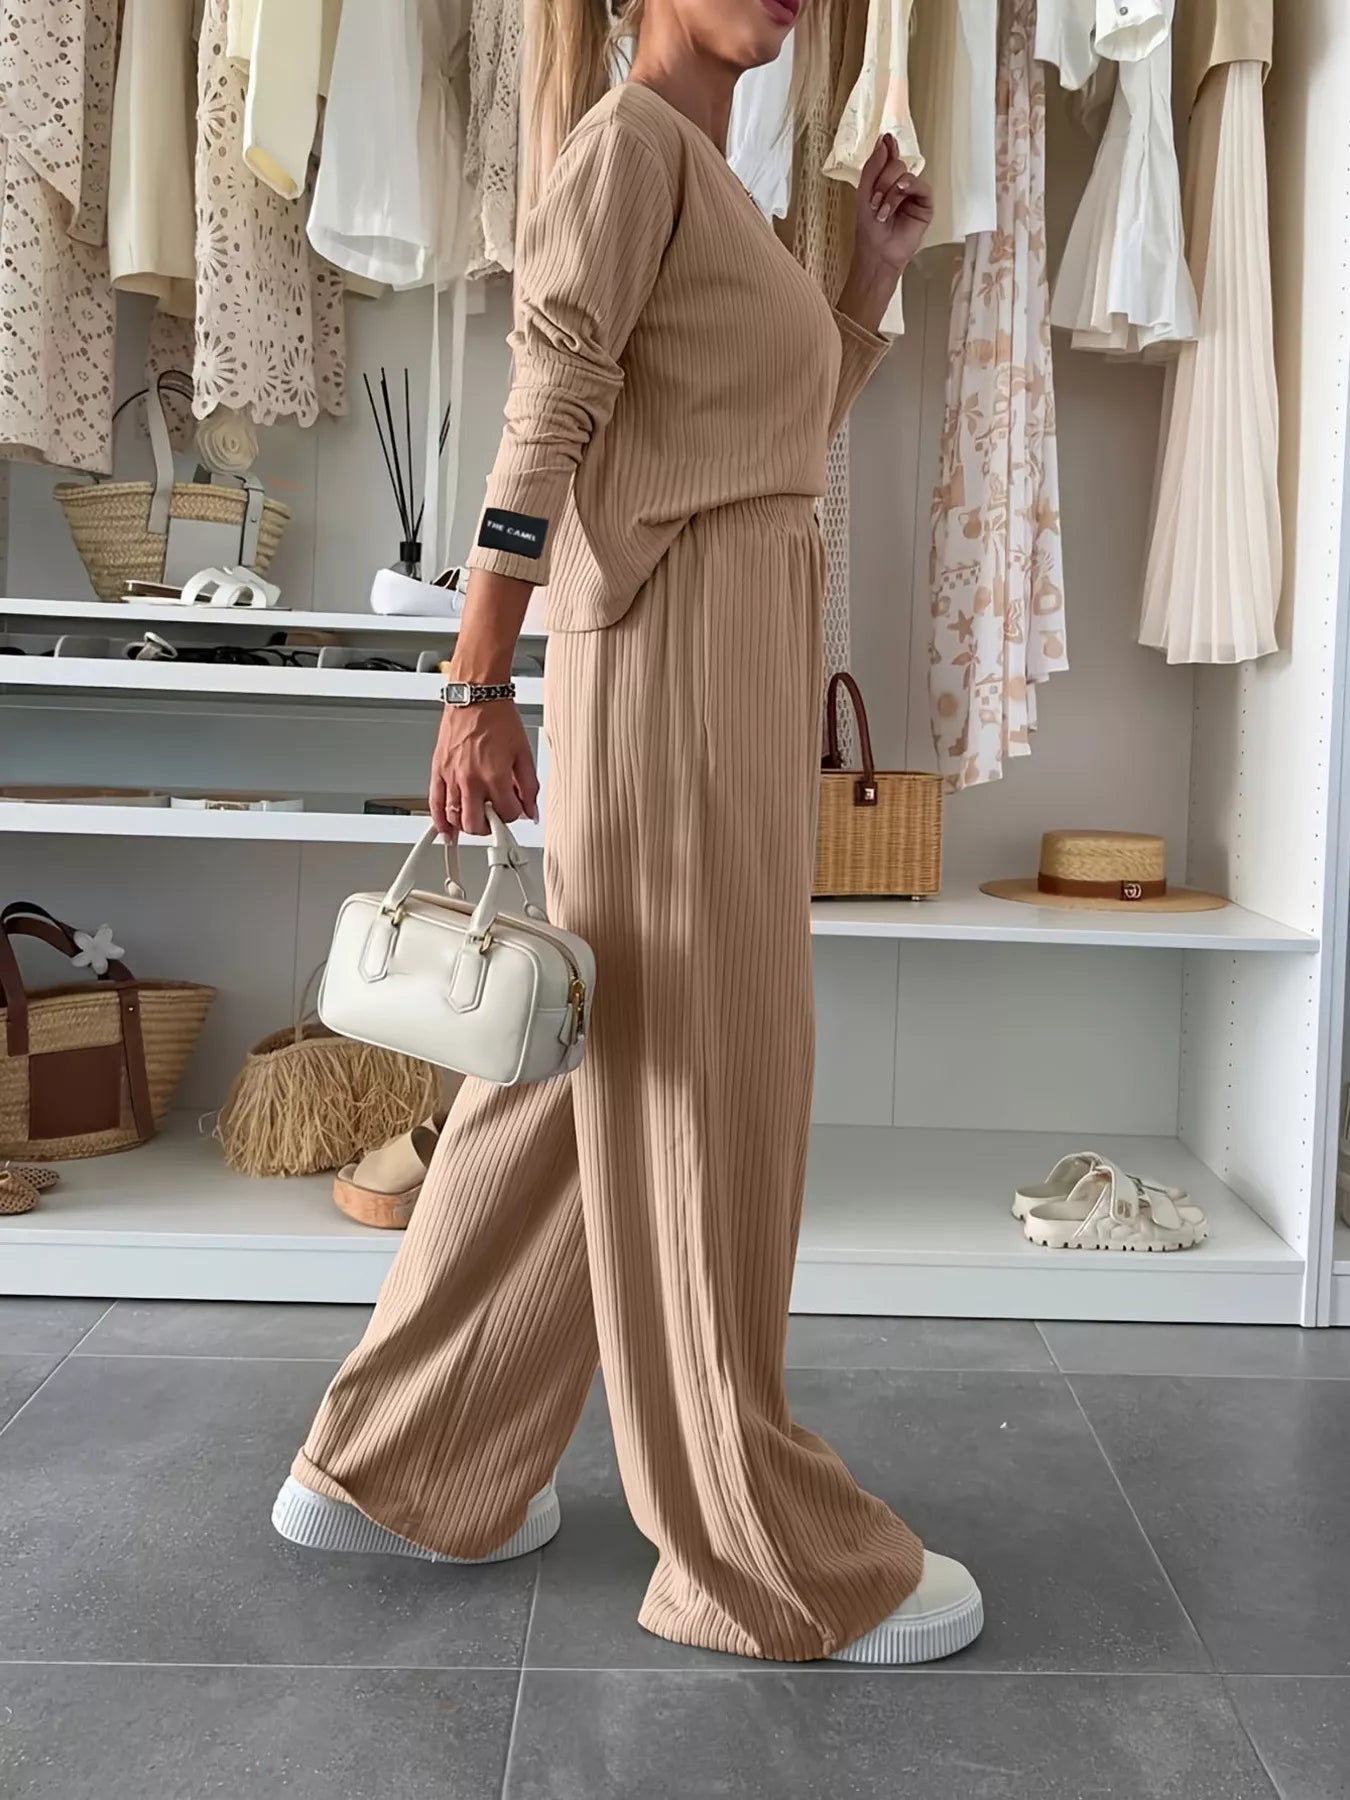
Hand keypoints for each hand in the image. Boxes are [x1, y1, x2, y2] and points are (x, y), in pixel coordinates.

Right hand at [429, 700, 538, 838]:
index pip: (507, 815)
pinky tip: (446, 832)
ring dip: (468, 825)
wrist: (476, 697)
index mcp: (495, 776)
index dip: (514, 815)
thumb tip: (531, 810)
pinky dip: (440, 822)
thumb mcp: (524, 753)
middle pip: (477, 825)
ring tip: (477, 820)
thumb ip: (530, 786)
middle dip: (490, 827)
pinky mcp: (437, 771)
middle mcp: (470, 780)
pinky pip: (434, 804)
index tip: (515, 809)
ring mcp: (451, 777)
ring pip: (456, 819)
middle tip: (495, 819)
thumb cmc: (498, 718)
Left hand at [852, 133, 933, 276]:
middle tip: (874, 201)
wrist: (877, 253)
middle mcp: (900, 184)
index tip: (886, 140)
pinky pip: (921, 186)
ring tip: (882, 211)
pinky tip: (899, 196)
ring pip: (906, 175)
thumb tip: (885, 140)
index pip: (889, 157)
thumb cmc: (869, 229)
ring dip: (890, 191)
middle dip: (882, 181)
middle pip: (896, 164)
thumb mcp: (864, 193)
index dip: (887, 149)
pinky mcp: (925, 204)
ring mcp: (913, 193)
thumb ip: (873, 166)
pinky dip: (908, 188)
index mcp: (885, 181)